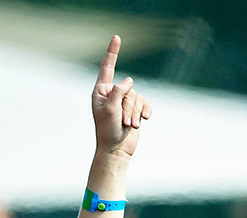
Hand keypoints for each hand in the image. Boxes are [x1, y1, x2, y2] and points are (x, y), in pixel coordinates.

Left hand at [90, 36, 150, 158]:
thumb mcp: (109, 109)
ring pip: (137, 96)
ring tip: (129, 126)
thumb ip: (118, 91)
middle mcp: (112, 94)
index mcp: (101, 92)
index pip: (108, 67)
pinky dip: (144, 113)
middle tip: (122, 122)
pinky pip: (145, 103)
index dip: (113, 52)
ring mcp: (124, 102)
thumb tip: (129, 80)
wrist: (116, 150)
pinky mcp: (135, 110)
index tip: (116, 37)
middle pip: (129, 88)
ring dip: (135, 113)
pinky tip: (142, 122)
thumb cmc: (108, 131)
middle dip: (128, 106)